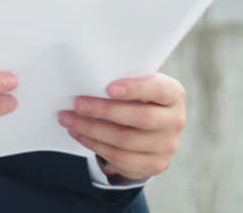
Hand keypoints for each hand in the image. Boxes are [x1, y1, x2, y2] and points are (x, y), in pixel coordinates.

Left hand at [58, 73, 186, 179]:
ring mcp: (167, 146)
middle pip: (140, 118)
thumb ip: (121, 80)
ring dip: (91, 129)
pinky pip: (120, 157)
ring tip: (68, 119)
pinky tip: (77, 133)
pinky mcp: (154, 164)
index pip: (158, 89)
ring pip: (125, 140)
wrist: (150, 130)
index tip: (109, 88)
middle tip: (77, 103)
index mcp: (173, 94)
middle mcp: (175, 121)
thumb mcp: (136, 85)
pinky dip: (94, 144)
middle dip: (104, 110)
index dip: (135, 89)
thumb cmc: (136, 98)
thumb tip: (85, 78)